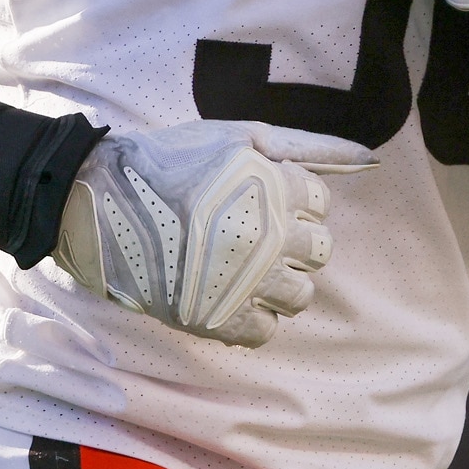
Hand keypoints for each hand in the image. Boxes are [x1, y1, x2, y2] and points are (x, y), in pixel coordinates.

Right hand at [49, 122, 365, 347]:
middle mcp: (268, 238)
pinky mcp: (216, 318)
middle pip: (317, 254)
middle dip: (291, 242)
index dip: (291, 201)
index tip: (257, 198)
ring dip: (277, 282)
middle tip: (248, 232)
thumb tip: (370, 158)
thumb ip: (308, 147)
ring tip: (240, 265)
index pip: (320, 207)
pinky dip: (251, 317)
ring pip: (299, 297)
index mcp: (276, 189)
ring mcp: (243, 282)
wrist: (98, 201)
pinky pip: (265, 332)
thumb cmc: (173, 160)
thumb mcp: (240, 136)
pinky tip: (225, 292)